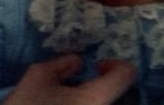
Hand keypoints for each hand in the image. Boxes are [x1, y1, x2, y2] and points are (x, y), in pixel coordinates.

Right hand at [2, 55, 137, 104]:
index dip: (114, 65)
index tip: (95, 68)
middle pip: (121, 96)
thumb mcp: (37, 77)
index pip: (126, 74)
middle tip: (78, 89)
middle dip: (103, 87)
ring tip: (70, 103)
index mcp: (96, 99)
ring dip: (94, 101)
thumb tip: (78, 63)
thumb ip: (62, 64)